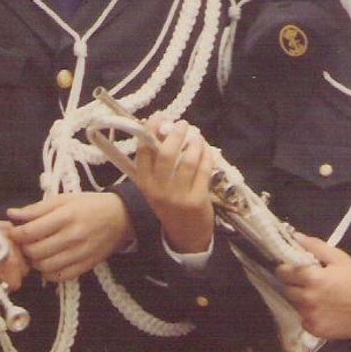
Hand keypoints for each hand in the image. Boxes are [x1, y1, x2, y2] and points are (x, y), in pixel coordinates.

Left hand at [6, 191, 133, 281]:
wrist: (121, 217)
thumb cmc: (90, 205)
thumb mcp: (64, 199)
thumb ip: (37, 208)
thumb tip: (12, 214)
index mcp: (66, 216)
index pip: (30, 232)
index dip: (16, 234)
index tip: (13, 232)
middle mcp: (73, 236)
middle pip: (35, 251)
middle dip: (24, 248)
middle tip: (25, 243)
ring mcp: (80, 253)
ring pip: (45, 266)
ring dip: (35, 261)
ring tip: (37, 253)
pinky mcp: (86, 266)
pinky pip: (60, 277)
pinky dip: (49, 273)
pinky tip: (49, 263)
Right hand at [128, 117, 216, 253]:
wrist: (184, 234)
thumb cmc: (170, 203)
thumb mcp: (156, 185)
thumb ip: (157, 161)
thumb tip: (161, 127)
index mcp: (144, 183)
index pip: (143, 152)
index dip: (149, 131)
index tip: (158, 117)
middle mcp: (158, 190)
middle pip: (166, 154)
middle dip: (175, 134)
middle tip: (183, 124)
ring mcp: (178, 196)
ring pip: (188, 161)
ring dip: (195, 144)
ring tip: (197, 137)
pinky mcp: (197, 200)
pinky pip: (204, 171)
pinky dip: (207, 156)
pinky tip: (207, 150)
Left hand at [277, 234, 350, 339]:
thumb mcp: (339, 257)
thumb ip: (315, 246)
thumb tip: (295, 237)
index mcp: (311, 277)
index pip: (283, 273)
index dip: (286, 269)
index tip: (292, 270)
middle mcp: (306, 298)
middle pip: (286, 290)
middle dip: (293, 285)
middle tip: (308, 283)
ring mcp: (310, 316)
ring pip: (295, 305)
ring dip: (301, 301)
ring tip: (318, 297)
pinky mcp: (315, 329)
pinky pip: (304, 320)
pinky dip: (309, 316)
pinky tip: (323, 311)